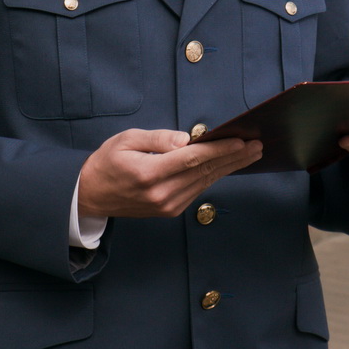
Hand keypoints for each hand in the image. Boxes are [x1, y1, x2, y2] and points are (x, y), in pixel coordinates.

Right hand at [78, 128, 262, 218]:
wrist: (91, 196)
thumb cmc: (107, 162)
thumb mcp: (125, 140)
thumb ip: (157, 138)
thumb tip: (187, 139)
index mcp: (149, 173)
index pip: (192, 159)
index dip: (219, 149)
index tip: (240, 141)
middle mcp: (161, 193)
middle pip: (205, 172)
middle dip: (234, 158)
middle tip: (257, 146)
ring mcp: (167, 205)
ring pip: (205, 182)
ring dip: (229, 167)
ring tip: (250, 154)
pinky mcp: (170, 210)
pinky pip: (197, 189)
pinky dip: (214, 176)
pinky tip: (228, 166)